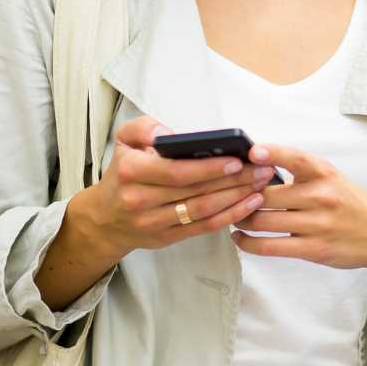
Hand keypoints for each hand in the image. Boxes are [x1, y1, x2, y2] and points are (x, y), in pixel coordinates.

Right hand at [74, 116, 277, 257]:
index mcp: (131, 172)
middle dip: (234, 180)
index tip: (237, 160)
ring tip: (261, 184)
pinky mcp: (166, 238)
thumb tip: (169, 134)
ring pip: (203, 210)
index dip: (209, 168)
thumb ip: (143, 127)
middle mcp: (140, 200)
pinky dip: (230, 216)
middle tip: (262, 169)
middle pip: (195, 191)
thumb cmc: (122, 174)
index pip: (176, 171)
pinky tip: (249, 203)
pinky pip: (203, 227)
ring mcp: (153, 222)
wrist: (104, 219)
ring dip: (237, 197)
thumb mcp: (123, 141)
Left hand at [232, 143, 366, 274]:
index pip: (296, 158)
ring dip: (240, 219)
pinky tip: (240, 238)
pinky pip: (270, 246)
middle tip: (227, 195)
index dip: (273, 153)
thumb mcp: (330, 178)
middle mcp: (321, 196)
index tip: (254, 152)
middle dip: (241, 195)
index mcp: (324, 173)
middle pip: (266, 194)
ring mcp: (317, 224)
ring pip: (263, 221)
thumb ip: (299, 172)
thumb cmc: (348, 202)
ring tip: (232, 216)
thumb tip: (255, 168)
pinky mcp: (312, 249)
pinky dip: (248, 243)